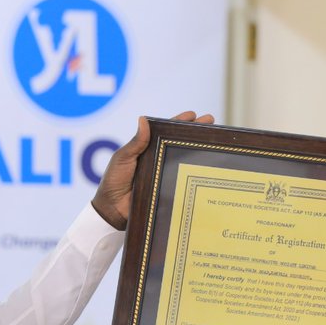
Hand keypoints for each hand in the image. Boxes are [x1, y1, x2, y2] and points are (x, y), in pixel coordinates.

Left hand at [91, 111, 214, 228]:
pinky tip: (209, 171)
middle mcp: (158, 160)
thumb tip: (143, 119)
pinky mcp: (167, 190)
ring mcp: (164, 175)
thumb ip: (136, 142)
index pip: (165, 132)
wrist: (111, 209)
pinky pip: (182, 182)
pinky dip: (195, 176)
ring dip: (199, 152)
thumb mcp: (123, 158)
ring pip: (184, 161)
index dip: (180, 123)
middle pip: (179, 144)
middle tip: (211, 121)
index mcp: (147, 150)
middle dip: (196, 133)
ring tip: (214, 143)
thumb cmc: (114, 181)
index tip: (194, 115)